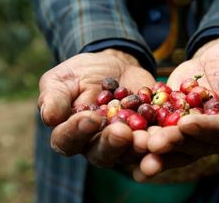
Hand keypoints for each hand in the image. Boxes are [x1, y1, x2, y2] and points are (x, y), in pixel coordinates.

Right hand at [38, 49, 154, 167]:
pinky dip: (161, 137)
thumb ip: (53, 97)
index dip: (77, 132)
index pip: (67, 141)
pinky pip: (155, 140)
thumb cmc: (81, 74)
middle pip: (101, 154)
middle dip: (112, 144)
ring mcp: (124, 143)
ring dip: (138, 147)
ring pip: (130, 153)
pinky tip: (169, 130)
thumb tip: (49, 118)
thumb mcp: (63, 79)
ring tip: (146, 137)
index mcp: (69, 135)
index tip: (90, 118)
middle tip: (121, 132)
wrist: (114, 65)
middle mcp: (96, 145)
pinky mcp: (147, 134)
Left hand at [134, 38, 218, 180]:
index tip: (187, 124)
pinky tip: (126, 145)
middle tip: (152, 143)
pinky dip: (144, 141)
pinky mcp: (174, 125)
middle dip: (173, 144)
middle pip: (195, 145)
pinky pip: (160, 134)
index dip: (206, 129)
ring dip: (154, 149)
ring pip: (174, 146)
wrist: (218, 55)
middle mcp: (217, 136)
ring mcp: (194, 133)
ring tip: (134, 147)